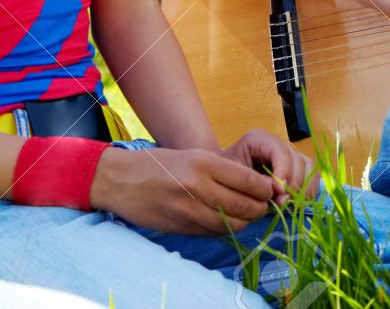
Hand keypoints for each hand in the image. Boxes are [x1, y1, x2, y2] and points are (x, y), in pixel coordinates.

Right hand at [90, 146, 274, 234]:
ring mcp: (187, 210)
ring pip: (232, 224)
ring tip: (248, 214)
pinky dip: (226, 229)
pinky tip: (226, 220)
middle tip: (264, 205)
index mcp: (203, 163)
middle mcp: (197, 186)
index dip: (265, 189)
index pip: (249, 181)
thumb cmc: (159, 163)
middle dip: (260, 208)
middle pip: (244, 206)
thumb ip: (222, 170)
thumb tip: (256, 187)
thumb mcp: (192, 155)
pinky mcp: (180, 227)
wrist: (119, 180)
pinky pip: (213, 232)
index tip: (270, 189)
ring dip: (245, 221)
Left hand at [221, 129, 318, 203]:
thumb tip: (278, 192)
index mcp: (258, 139)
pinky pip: (311, 175)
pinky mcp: (296, 167)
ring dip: (303, 188)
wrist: (220, 177)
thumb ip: (253, 182)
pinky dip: (308, 190)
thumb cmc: (223, 176)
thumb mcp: (232, 177)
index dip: (284, 171)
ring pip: (308, 166)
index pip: (280, 151)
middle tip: (281, 203)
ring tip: (289, 204)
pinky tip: (297, 202)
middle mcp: (277, 143)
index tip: (279, 192)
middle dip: (293, 183)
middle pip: (297, 159)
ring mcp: (289, 153)